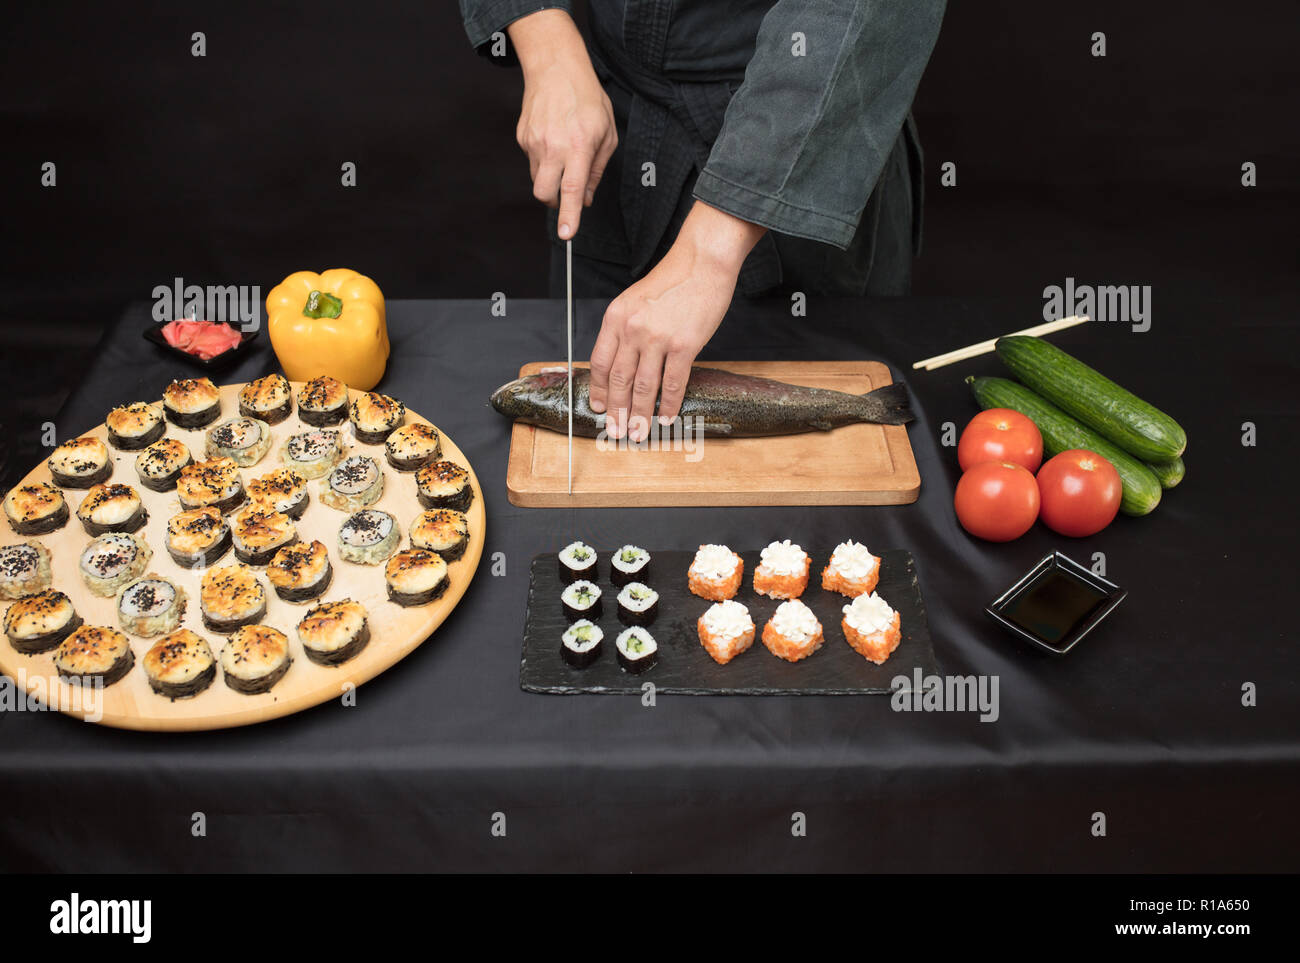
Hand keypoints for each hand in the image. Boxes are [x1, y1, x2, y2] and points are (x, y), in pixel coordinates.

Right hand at [508, 10, 616, 238]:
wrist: (555, 67)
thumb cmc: (587, 99)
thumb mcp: (607, 134)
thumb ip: (597, 171)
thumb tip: (586, 199)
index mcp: (578, 146)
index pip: (571, 189)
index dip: (569, 215)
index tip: (567, 234)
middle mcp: (553, 146)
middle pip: (544, 193)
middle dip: (554, 203)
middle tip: (566, 196)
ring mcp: (533, 142)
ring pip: (537, 178)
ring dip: (550, 177)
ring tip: (563, 152)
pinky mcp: (522, 137)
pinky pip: (532, 161)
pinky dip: (544, 159)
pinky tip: (552, 138)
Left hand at [590, 200, 766, 439]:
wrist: (701, 263)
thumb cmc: (671, 281)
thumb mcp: (635, 301)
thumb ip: (624, 330)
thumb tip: (621, 364)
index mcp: (615, 318)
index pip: (599, 363)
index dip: (599, 391)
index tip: (600, 408)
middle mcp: (632, 329)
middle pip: (618, 381)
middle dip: (616, 412)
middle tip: (616, 432)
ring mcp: (657, 338)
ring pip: (643, 387)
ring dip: (639, 415)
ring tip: (638, 433)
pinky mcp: (684, 345)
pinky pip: (673, 383)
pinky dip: (669, 405)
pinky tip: (666, 418)